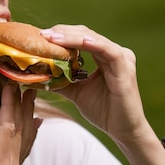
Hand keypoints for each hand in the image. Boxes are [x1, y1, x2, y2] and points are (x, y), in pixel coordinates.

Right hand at [0, 85, 39, 164]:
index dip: (9, 105)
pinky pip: (25, 145)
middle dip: (22, 103)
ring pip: (26, 135)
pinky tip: (36, 121)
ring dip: (29, 113)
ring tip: (31, 93)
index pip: (8, 127)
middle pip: (21, 128)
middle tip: (25, 80)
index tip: (9, 84)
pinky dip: (32, 130)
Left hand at [42, 25, 155, 147]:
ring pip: (95, 40)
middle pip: (85, 34)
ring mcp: (122, 59)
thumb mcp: (76, 93)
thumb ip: (61, 81)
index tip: (40, 37)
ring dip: (72, 37)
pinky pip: (110, 52)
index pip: (80, 37)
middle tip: (42, 34)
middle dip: (63, 33)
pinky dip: (94, 44)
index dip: (60, 35)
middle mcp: (115, 53)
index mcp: (105, 55)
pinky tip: (80, 42)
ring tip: (53, 38)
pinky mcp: (126, 69)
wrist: (124, 131)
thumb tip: (38, 76)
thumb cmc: (104, 111)